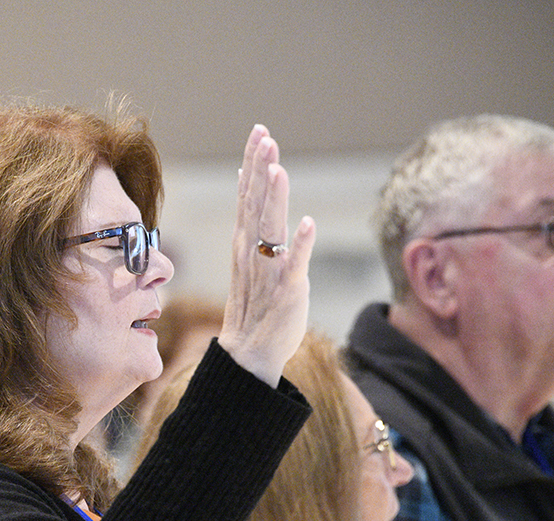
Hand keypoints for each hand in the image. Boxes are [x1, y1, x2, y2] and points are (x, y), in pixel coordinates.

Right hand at [218, 125, 315, 386]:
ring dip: (274, 199)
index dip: (253, 164)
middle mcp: (253, 254)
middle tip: (264, 135)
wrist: (250, 354)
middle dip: (260, 169)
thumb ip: (258, 227)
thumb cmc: (257, 308)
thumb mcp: (255, 261)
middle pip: (255, 204)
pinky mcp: (288, 293)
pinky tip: (307, 224)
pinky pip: (293, 266)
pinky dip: (300, 246)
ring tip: (278, 168)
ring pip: (270, 229)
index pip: (248, 197)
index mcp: (246, 244)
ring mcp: (269, 272)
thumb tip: (259, 188)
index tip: (259, 133)